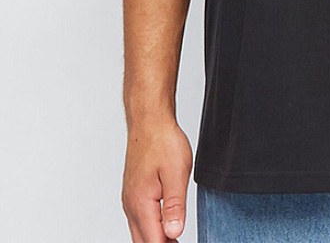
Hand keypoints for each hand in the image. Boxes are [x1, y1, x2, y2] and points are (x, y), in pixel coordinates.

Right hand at [121, 120, 192, 241]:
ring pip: (139, 231)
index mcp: (141, 204)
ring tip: (174, 239)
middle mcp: (131, 205)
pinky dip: (151, 227)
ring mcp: (130, 199)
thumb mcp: (177, 173)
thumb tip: (175, 233)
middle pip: (143, 241)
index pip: (153, 241)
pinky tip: (164, 225)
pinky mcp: (133, 192)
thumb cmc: (163, 142)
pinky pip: (140, 219)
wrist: (149, 121)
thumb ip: (175, 206)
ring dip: (156, 238)